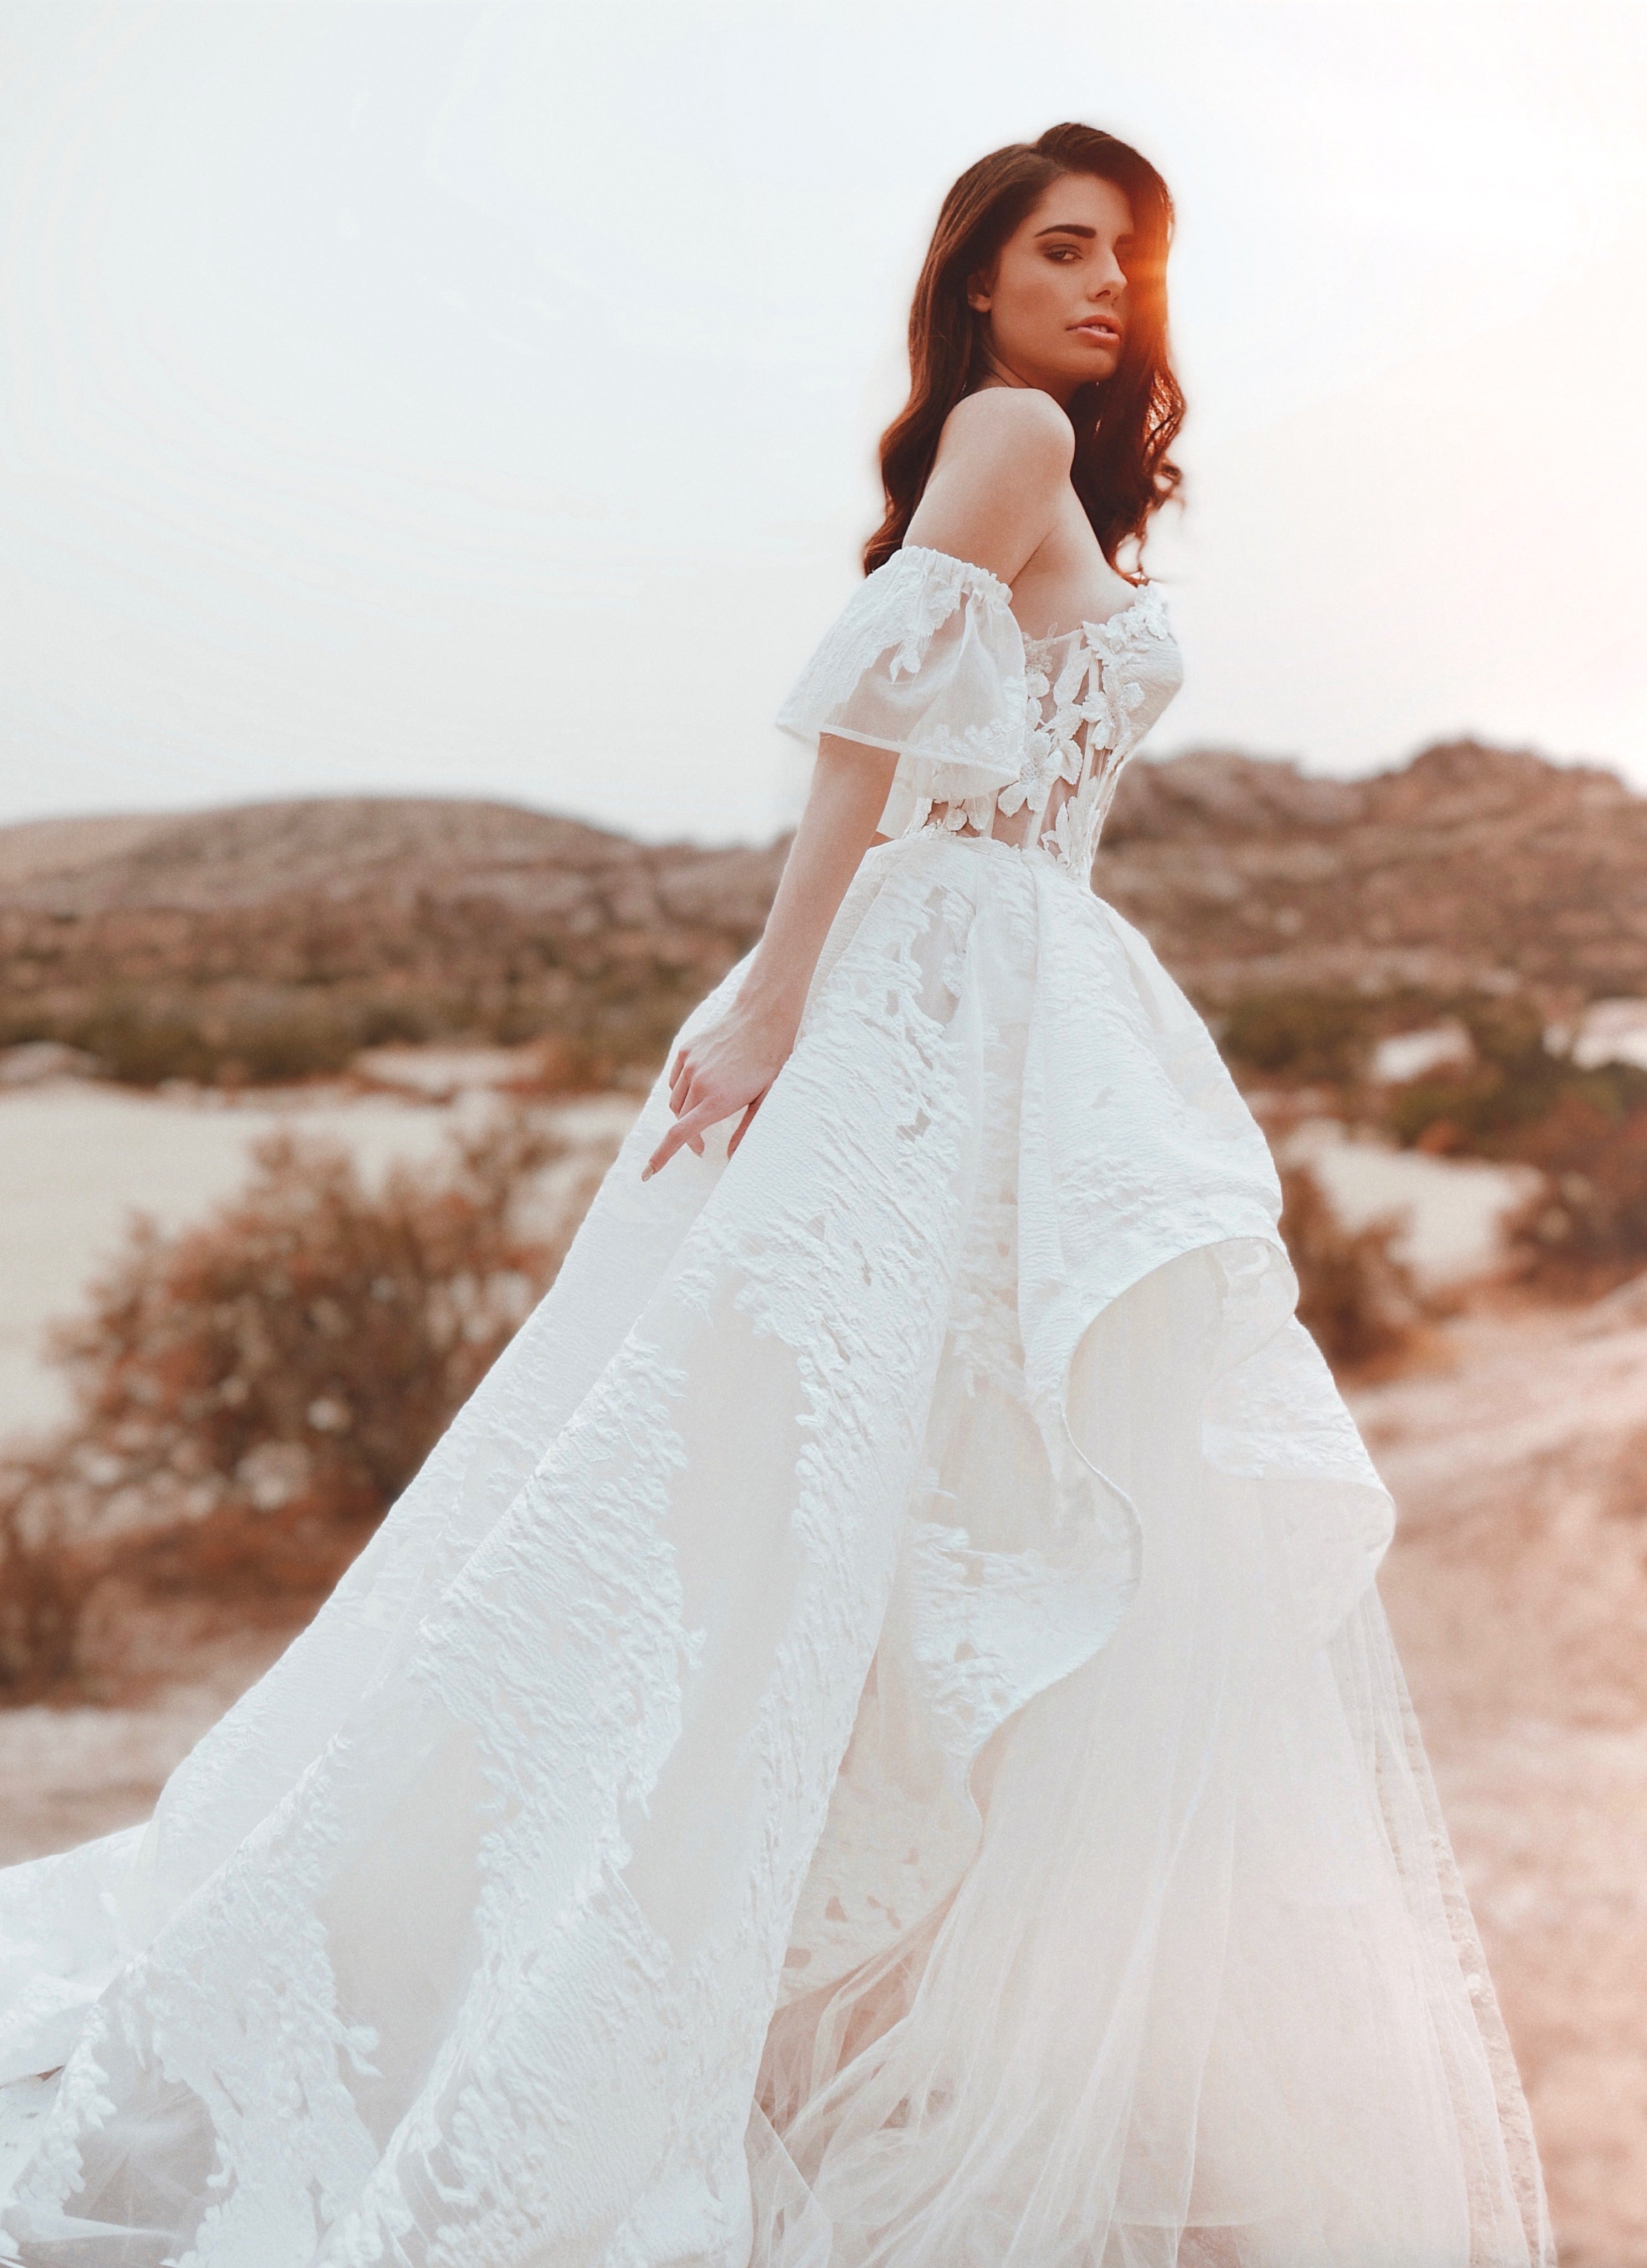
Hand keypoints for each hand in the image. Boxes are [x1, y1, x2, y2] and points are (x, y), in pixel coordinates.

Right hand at [643, 998, 796, 1179]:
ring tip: (707, 1110)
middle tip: (704, 1145)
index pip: (679, 1134)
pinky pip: (676, 1080)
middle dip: (689, 1136)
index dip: (660, 1157)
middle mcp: (698, 1083)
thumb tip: (730, 1157)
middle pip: (680, 1120)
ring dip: (685, 1113)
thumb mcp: (765, 1099)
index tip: (647, 1174)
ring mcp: (690, 1065)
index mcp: (717, 1100)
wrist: (763, 1016)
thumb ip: (746, 1130)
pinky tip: (701, 1088)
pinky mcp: (686, 1051)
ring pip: (676, 1101)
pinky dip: (683, 1091)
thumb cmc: (770, 1060)